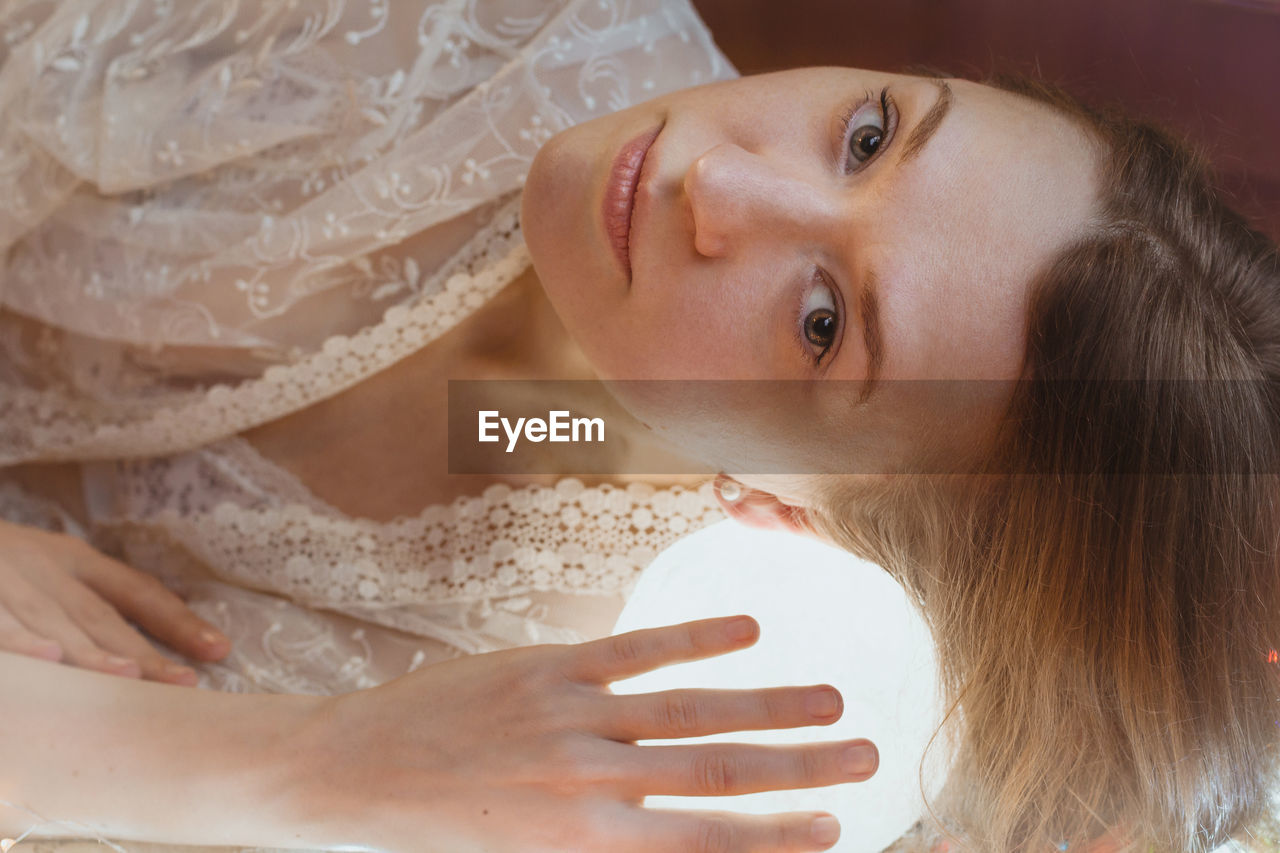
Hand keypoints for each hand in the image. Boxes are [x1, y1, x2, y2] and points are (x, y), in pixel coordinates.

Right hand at [0, 517, 229, 684]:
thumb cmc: (3, 565)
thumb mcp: (50, 570)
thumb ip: (98, 602)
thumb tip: (160, 649)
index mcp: (72, 559)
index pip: (135, 591)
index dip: (177, 620)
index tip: (220, 650)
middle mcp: (43, 567)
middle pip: (99, 616)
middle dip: (140, 652)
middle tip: (181, 683)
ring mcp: (5, 579)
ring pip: (51, 622)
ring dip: (89, 652)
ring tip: (126, 676)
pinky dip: (20, 642)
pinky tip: (48, 657)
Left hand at [290, 615, 876, 852]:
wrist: (347, 778)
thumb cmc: (434, 840)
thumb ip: (604, 849)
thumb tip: (678, 842)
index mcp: (583, 844)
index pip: (704, 842)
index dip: (778, 836)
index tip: (837, 828)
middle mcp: (589, 782)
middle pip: (719, 772)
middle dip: (803, 767)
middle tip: (870, 753)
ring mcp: (571, 717)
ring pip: (690, 710)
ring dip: (769, 704)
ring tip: (832, 698)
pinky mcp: (547, 667)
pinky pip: (635, 652)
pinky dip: (696, 640)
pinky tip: (749, 630)